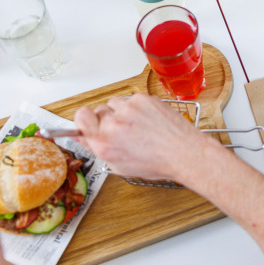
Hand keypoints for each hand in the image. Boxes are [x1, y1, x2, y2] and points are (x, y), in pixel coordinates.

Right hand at [74, 94, 209, 181]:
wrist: (184, 152)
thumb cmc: (157, 162)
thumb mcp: (120, 166)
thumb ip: (97, 148)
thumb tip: (82, 136)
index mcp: (103, 143)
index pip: (80, 117)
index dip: (85, 120)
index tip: (90, 122)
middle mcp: (113, 124)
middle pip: (98, 110)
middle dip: (106, 118)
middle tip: (122, 129)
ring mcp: (129, 109)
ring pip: (115, 102)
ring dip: (122, 111)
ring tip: (138, 125)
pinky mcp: (144, 99)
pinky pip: (133, 98)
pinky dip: (138, 106)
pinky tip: (148, 119)